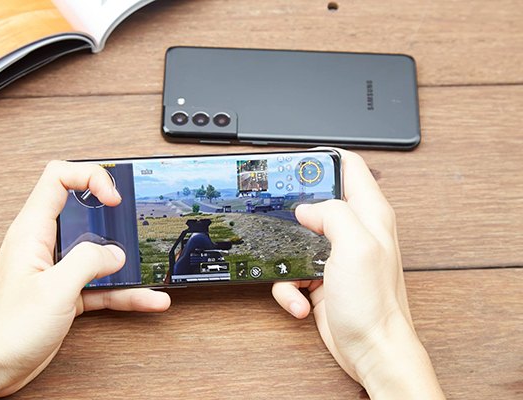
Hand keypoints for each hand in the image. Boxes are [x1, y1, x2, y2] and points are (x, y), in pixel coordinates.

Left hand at [0, 161, 170, 398]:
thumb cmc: (2, 330)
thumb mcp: (52, 290)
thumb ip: (87, 262)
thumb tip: (115, 252)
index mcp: (33, 232)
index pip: (59, 179)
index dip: (90, 178)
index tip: (114, 197)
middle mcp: (44, 245)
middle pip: (83, 212)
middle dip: (113, 215)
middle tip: (135, 220)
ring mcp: (56, 270)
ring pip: (97, 252)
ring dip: (125, 259)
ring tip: (149, 264)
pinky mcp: (66, 294)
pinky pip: (101, 285)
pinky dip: (125, 291)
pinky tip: (147, 298)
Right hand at [272, 150, 443, 398]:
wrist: (372, 350)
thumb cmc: (375, 305)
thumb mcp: (357, 247)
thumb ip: (334, 215)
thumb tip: (308, 207)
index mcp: (370, 215)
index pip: (350, 166)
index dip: (322, 160)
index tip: (296, 167)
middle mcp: (355, 231)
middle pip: (317, 201)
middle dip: (294, 209)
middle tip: (278, 217)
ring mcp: (337, 255)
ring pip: (298, 237)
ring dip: (286, 256)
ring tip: (295, 274)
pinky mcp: (322, 277)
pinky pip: (293, 270)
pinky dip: (289, 287)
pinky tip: (301, 300)